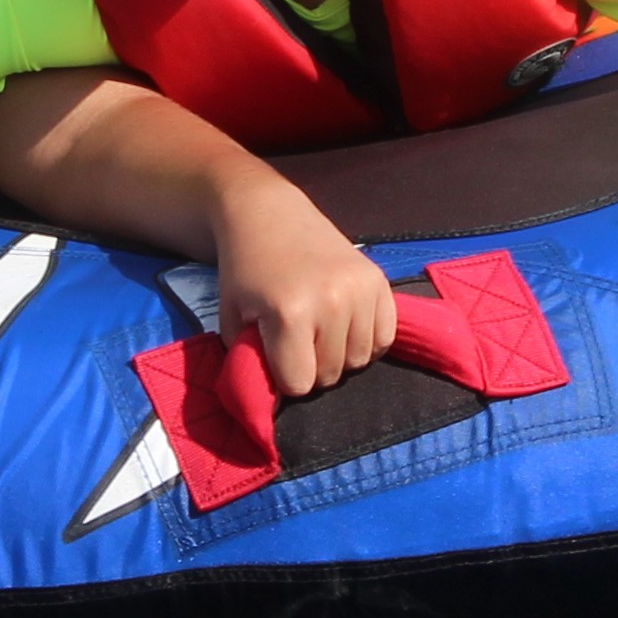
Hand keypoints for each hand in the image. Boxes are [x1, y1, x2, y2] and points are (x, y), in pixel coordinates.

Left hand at [211, 180, 392, 398]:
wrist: (269, 216)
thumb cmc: (245, 271)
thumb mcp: (233, 320)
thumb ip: (253, 363)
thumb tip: (277, 401)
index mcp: (291, 312)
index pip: (300, 384)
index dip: (284, 377)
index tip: (274, 354)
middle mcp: (333, 301)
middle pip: (331, 374)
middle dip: (311, 367)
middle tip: (294, 339)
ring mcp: (361, 290)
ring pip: (360, 361)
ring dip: (339, 356)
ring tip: (318, 329)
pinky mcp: (380, 282)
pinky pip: (384, 338)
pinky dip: (365, 340)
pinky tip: (343, 324)